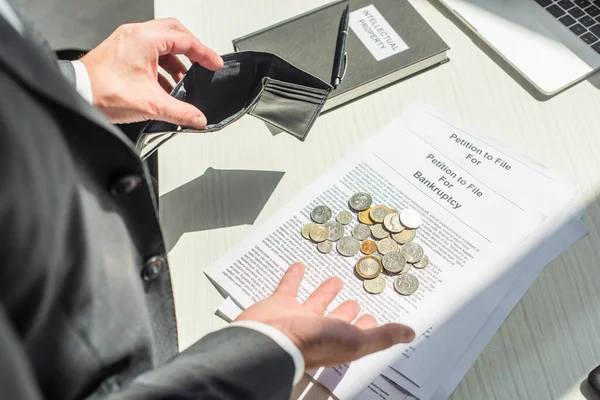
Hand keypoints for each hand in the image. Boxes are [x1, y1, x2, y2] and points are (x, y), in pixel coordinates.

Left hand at [80, 18, 222, 127]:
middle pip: (175, 32)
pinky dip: (161, 65)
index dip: (205, 53)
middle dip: (192, 49)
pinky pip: (148, 52)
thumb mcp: (151, 104)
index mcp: (145, 39)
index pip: (186, 40)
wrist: (77, 94)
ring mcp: (127, 41)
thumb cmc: (103, 91)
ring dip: (175, 60)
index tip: (214, 64)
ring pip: (161, 42)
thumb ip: (180, 111)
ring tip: (183, 79)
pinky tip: (164, 85)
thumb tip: (197, 118)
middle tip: (203, 63)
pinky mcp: (121, 51)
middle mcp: (135, 35)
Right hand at [236, 263, 414, 369]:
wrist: (270, 340)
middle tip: (355, 301)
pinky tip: (299, 266)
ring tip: (334, 280)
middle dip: (346, 311)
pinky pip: (289, 287)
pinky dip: (294, 277)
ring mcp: (298, 319)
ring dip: (324, 292)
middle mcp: (318, 331)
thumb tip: (409, 334)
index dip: (367, 327)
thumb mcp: (357, 340)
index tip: (372, 318)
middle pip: (335, 320)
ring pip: (314, 303)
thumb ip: (382, 336)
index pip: (356, 334)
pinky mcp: (279, 305)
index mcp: (337, 341)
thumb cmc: (312, 343)